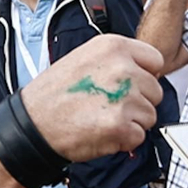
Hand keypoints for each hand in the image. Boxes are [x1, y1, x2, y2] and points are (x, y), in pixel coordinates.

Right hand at [22, 35, 164, 161]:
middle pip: (155, 91)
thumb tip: (144, 71)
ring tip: (102, 118)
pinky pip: (140, 136)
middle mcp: (122, 68)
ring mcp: (123, 97)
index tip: (130, 85)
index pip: (155, 60)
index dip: (145, 76)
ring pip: (150, 115)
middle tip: (109, 106)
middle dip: (138, 103)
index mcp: (113, 47)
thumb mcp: (84, 58)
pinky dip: (124, 140)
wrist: (32, 125)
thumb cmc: (54, 95)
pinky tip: (102, 132)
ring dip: (131, 122)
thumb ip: (117, 61)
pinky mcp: (121, 125)